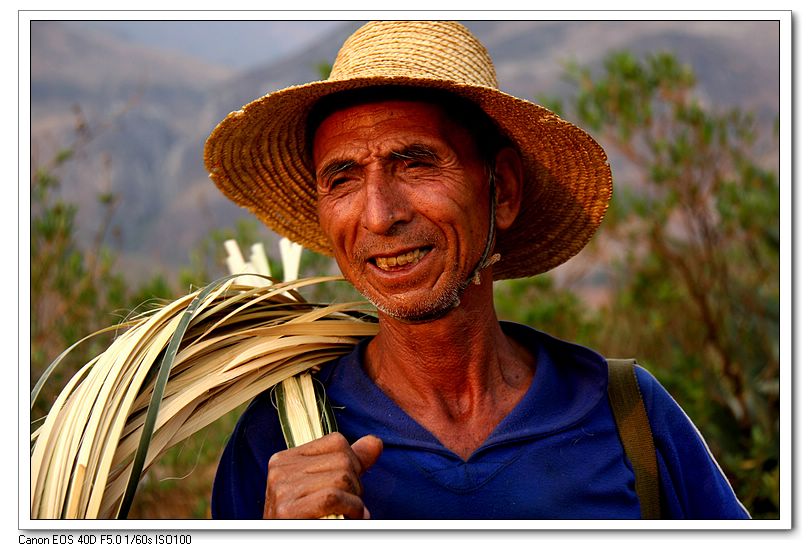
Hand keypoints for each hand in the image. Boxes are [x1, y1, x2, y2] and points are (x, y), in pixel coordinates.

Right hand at [263, 433, 382, 518]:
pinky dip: (350, 509)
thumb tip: (375, 442)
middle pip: (342, 459)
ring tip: (346, 513)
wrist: (289, 543)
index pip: (336, 442)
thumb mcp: (327, 486)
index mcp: (286, 459)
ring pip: (342, 477)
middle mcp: (280, 470)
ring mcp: (282, 489)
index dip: (353, 465)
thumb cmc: (310, 520)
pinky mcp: (288, 510)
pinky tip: (346, 518)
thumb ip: (350, 463)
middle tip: (347, 505)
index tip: (347, 488)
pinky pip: (333, 497)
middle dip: (355, 484)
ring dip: (354, 500)